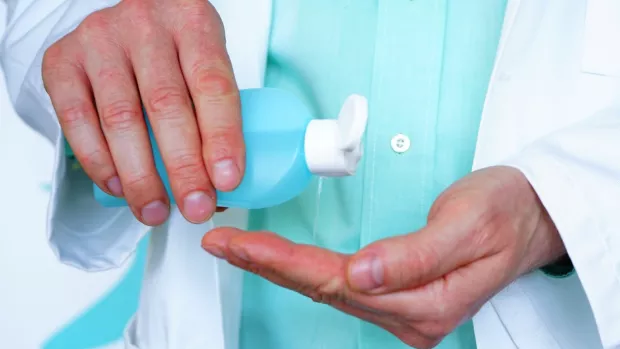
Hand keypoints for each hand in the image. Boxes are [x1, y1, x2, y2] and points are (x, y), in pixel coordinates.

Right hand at [42, 0, 243, 225]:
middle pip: (166, 105)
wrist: (126, 22)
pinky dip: (99, 162)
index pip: (213, 83)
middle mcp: (144, 25)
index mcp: (192, 22)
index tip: (227, 181)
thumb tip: (221, 189)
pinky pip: (76, 120)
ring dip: (140, 176)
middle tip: (195, 208)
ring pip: (120, 118)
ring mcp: (99, 40)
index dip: (222, 136)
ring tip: (155, 211)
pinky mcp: (62, 60)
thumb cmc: (173, 52)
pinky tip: (118, 188)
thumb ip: (213, 116)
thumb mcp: (203, 67)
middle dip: (183, 167)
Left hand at [202, 166, 566, 347]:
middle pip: (323, 290)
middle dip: (267, 265)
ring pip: (328, 290)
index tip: (240, 244)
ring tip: (239, 248)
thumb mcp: (468, 223)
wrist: (533, 216)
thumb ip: (414, 254)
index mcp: (426, 302)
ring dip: (279, 268)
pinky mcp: (401, 296)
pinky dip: (304, 268)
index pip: (336, 282)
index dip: (282, 262)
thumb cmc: (506, 212)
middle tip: (222, 244)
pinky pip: (342, 285)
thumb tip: (362, 274)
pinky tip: (282, 259)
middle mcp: (411, 316)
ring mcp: (406, 311)